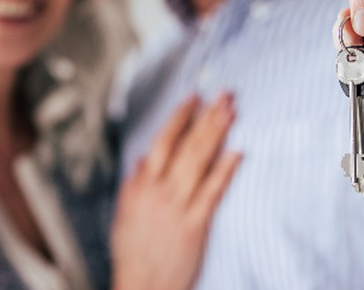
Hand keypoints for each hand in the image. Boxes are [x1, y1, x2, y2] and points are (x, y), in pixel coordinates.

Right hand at [111, 94, 241, 289]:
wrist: (142, 287)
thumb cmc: (134, 253)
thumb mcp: (125, 214)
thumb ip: (134, 183)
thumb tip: (142, 159)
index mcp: (140, 185)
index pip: (162, 140)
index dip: (180, 117)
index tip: (195, 97)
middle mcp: (158, 191)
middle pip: (185, 145)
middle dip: (206, 117)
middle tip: (224, 94)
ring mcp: (177, 206)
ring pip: (199, 161)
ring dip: (216, 134)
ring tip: (231, 111)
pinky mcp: (195, 224)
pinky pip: (213, 192)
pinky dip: (225, 170)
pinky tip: (238, 152)